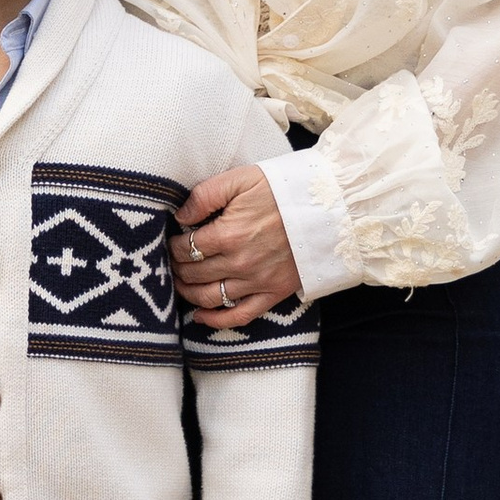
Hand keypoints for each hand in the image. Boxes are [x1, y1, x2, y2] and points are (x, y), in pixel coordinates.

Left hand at [171, 164, 302, 330]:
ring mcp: (257, 282)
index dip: (173, 246)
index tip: (171, 242)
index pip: (186, 248)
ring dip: (188, 293)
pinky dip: (216, 320)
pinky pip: (239, 316)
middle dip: (177, 268)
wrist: (328, 208)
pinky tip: (200, 316)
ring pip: (209, 297)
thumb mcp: (241, 178)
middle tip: (172, 262)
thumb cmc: (283, 190)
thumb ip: (205, 195)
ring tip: (181, 284)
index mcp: (229, 234)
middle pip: (194, 274)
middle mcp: (240, 263)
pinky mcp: (274, 294)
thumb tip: (180, 215)